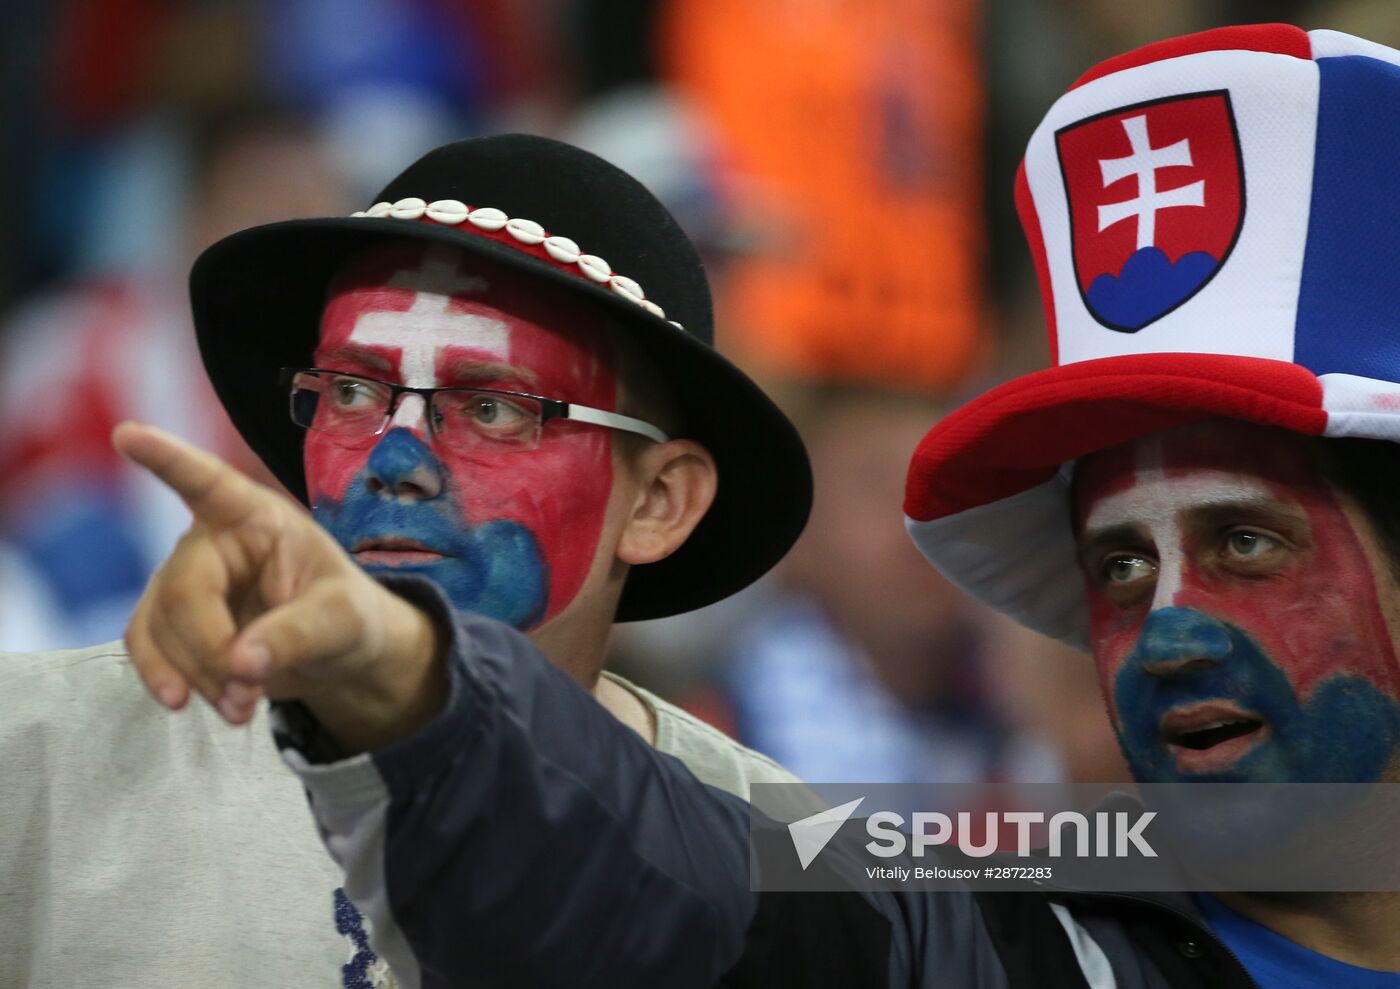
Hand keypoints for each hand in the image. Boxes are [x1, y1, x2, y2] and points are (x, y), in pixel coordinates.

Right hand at [114, 421, 446, 752]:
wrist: (338, 655)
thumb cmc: (347, 616)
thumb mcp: (343, 622)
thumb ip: (297, 636)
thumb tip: (239, 664)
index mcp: (259, 518)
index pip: (209, 482)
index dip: (169, 459)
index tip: (129, 434)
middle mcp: (213, 540)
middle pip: (182, 590)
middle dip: (210, 649)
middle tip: (247, 694)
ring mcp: (187, 580)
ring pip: (159, 626)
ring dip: (194, 674)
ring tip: (242, 711)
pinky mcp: (173, 621)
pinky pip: (147, 645)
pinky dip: (166, 678)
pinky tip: (185, 705)